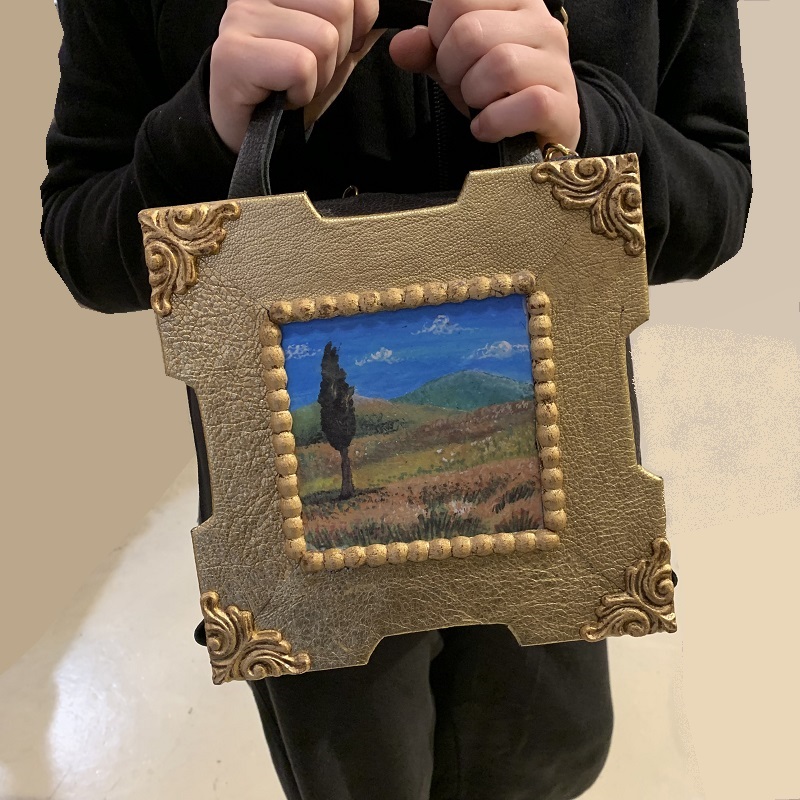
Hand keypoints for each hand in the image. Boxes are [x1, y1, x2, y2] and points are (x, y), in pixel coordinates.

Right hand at [210, 0, 379, 151]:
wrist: (247, 134)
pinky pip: (300, 66)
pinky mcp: (233, 53)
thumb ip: (359, 26)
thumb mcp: (335, 54)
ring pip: (323, 38)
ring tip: (293, 85)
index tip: (333, 49)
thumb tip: (386, 11)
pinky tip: (282, 97)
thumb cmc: (287, 90)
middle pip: (340, 8)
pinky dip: (301, 92)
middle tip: (308, 73)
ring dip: (318, 77)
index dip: (358, 23)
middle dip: (337, 55)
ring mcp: (240, 17)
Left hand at [388, 0, 579, 149]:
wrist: (542, 129)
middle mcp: (542, 23)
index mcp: (514, 0)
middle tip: (460, 85)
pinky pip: (528, 103)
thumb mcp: (457, 64)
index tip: (448, 56)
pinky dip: (495, 122)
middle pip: (471, 32)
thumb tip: (400, 46)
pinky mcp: (563, 105)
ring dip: (473, 95)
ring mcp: (557, 64)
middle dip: (451, 68)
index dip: (438, 34)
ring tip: (478, 105)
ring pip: (500, 64)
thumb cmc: (497, 90)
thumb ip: (427, 50)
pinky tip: (487, 127)